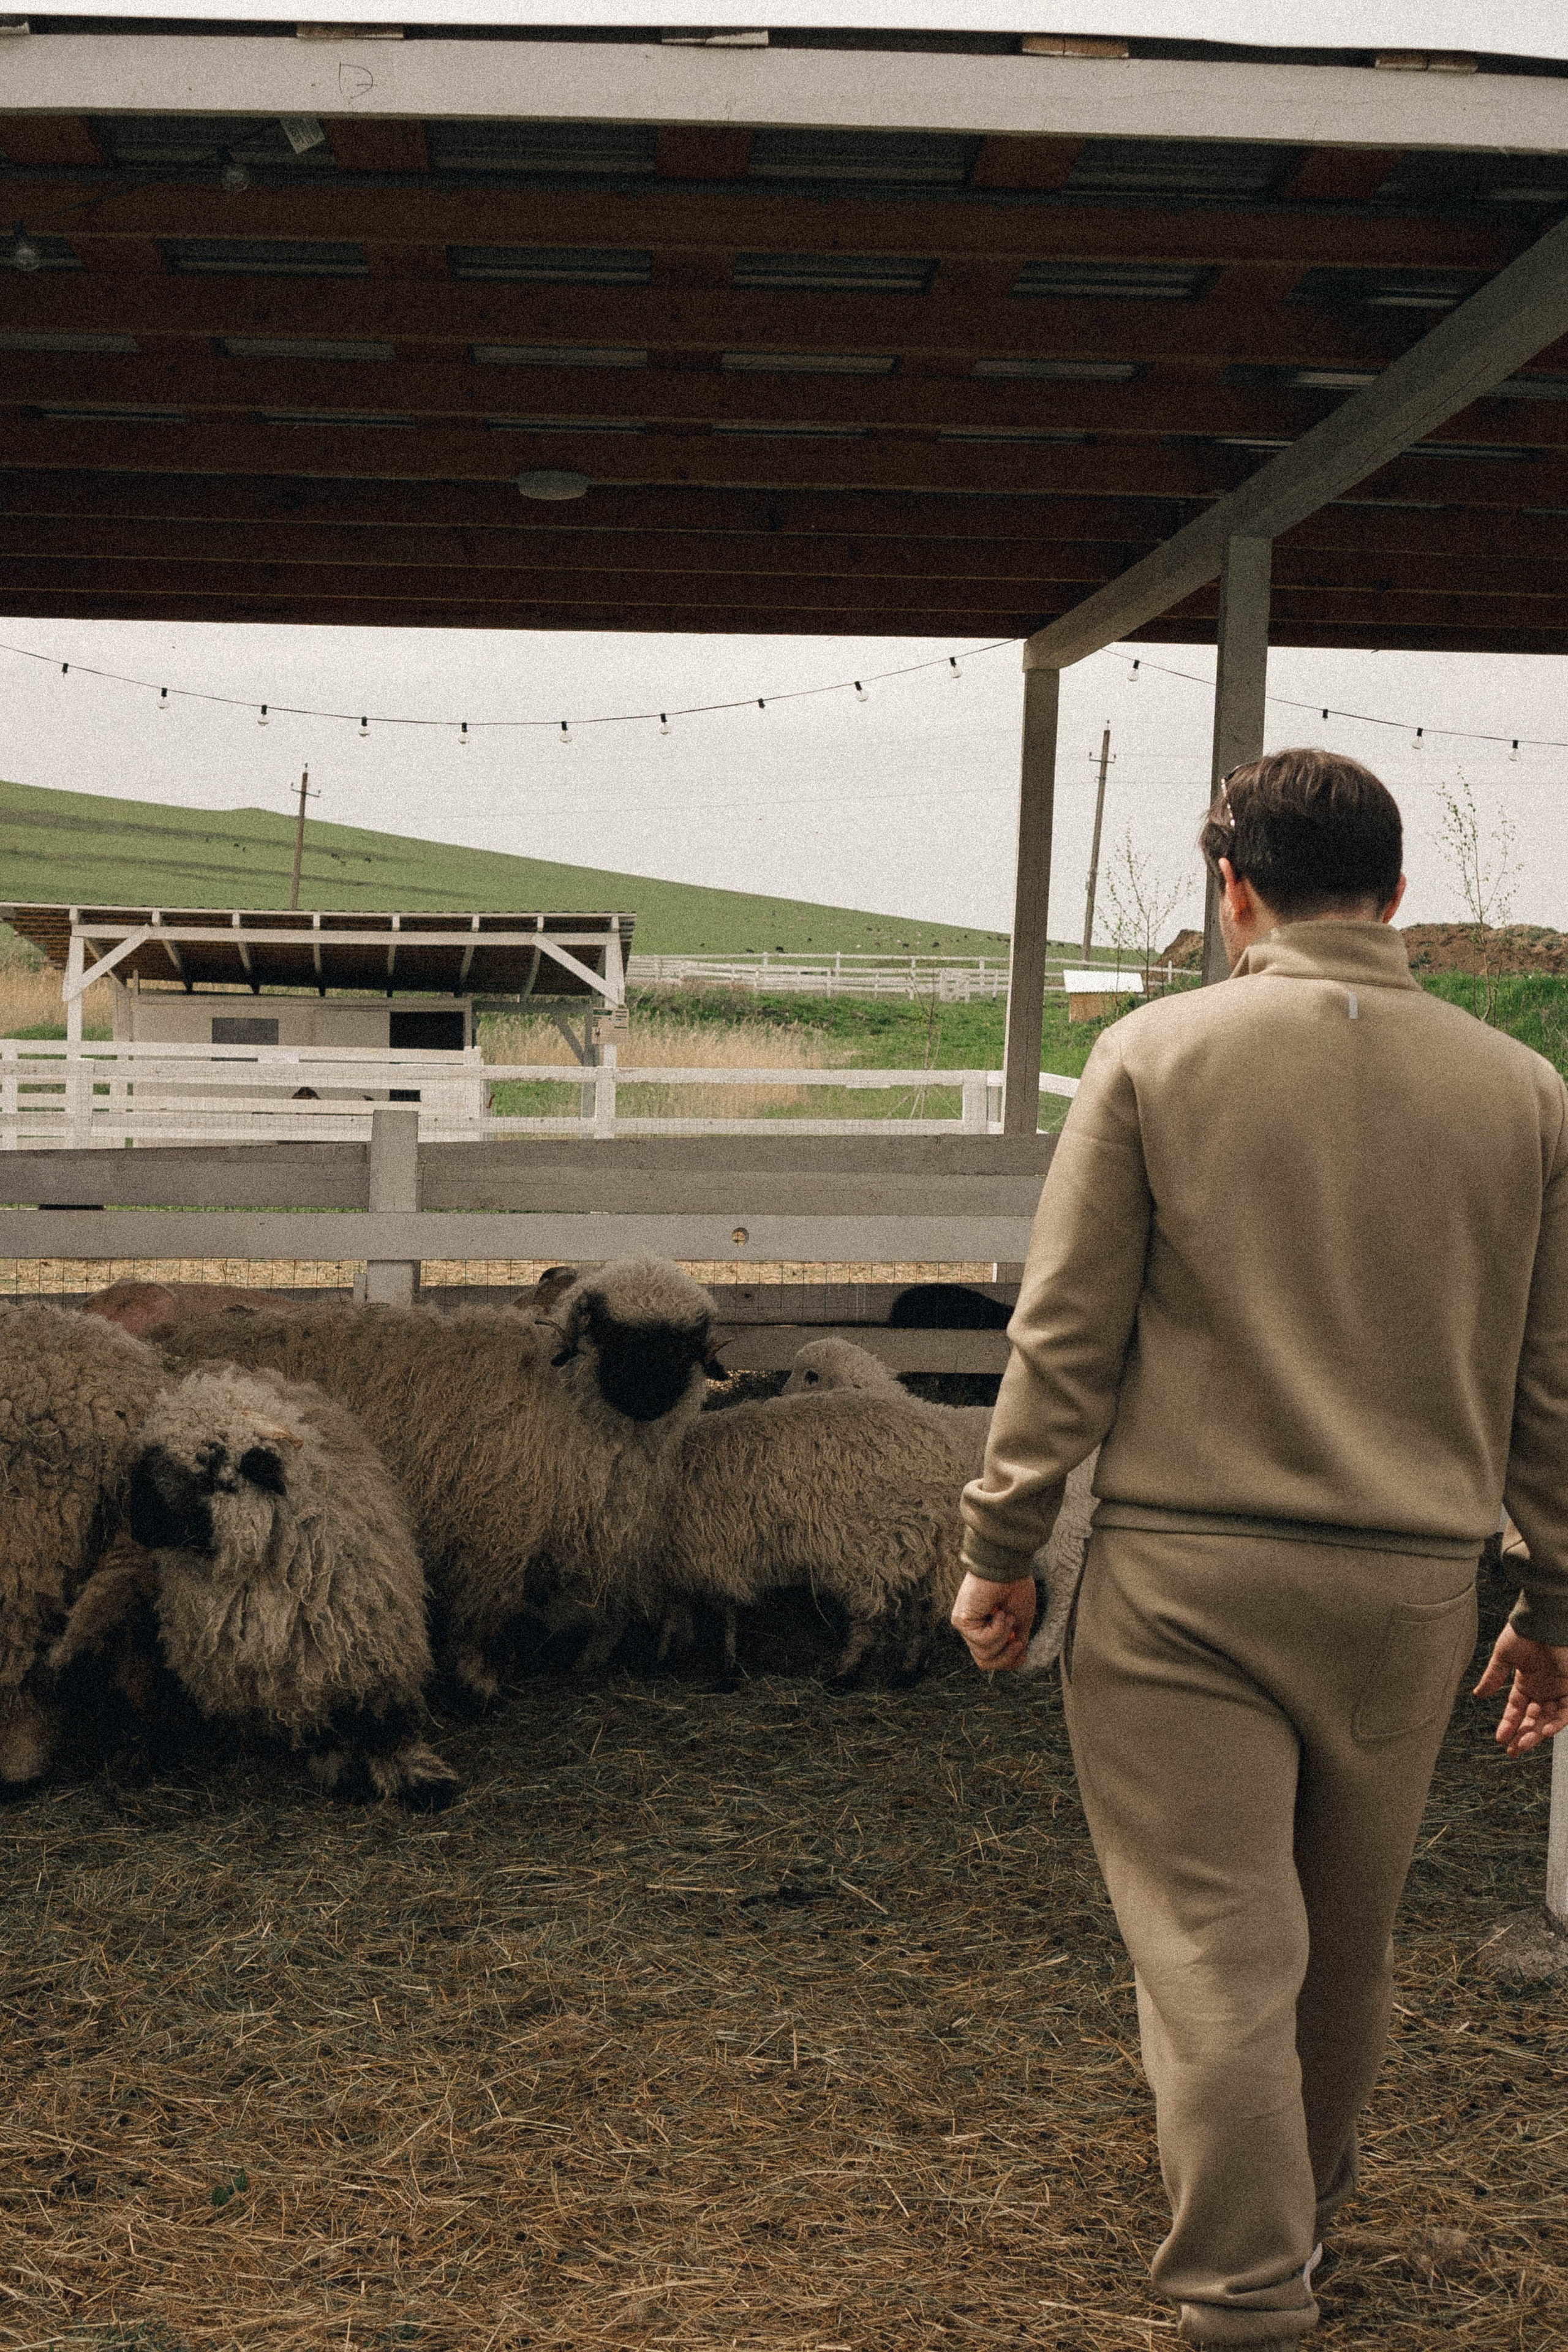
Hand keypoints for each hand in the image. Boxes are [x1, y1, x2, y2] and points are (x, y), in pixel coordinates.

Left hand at [951, 1573, 1035, 1672]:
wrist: (1009, 1567)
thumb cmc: (1016, 1587)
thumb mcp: (1021, 1621)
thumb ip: (1017, 1641)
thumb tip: (1019, 1660)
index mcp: (986, 1629)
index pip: (991, 1659)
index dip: (1009, 1661)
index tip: (1021, 1645)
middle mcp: (973, 1629)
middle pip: (985, 1662)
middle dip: (1006, 1657)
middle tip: (1017, 1640)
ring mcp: (965, 1626)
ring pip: (984, 1656)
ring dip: (1003, 1638)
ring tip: (1007, 1615)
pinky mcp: (961, 1620)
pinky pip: (982, 1642)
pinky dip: (997, 1630)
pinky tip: (998, 1612)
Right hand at [1473, 1626, 1567, 1756]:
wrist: (1544, 1621)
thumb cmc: (1523, 1633)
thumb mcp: (1503, 1656)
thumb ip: (1493, 1676)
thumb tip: (1479, 1695)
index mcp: (1526, 1682)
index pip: (1517, 1709)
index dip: (1509, 1724)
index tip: (1500, 1739)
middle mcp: (1543, 1689)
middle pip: (1533, 1719)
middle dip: (1523, 1736)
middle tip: (1513, 1751)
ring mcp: (1558, 1689)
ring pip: (1549, 1719)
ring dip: (1538, 1733)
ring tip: (1524, 1744)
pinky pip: (1567, 1711)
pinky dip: (1557, 1722)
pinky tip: (1544, 1730)